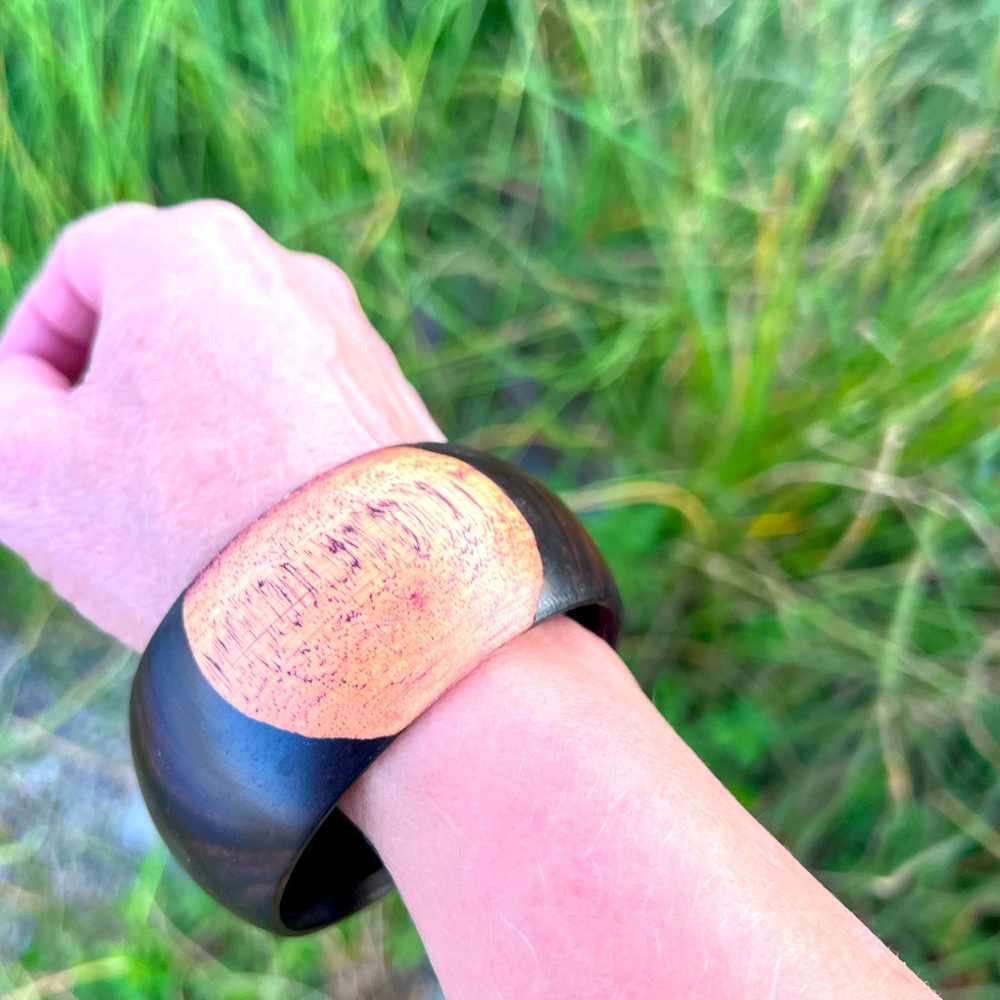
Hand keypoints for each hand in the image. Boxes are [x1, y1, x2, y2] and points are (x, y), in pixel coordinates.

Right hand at [0, 200, 441, 649]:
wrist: (364, 602)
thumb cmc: (185, 526)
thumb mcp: (24, 469)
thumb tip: (27, 395)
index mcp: (190, 248)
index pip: (79, 267)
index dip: (33, 344)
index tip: (29, 420)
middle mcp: (288, 273)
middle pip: (165, 315)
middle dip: (114, 385)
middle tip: (95, 473)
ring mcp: (354, 338)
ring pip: (237, 368)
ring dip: (190, 424)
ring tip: (176, 512)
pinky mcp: (396, 401)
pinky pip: (302, 412)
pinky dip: (262, 451)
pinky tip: (250, 522)